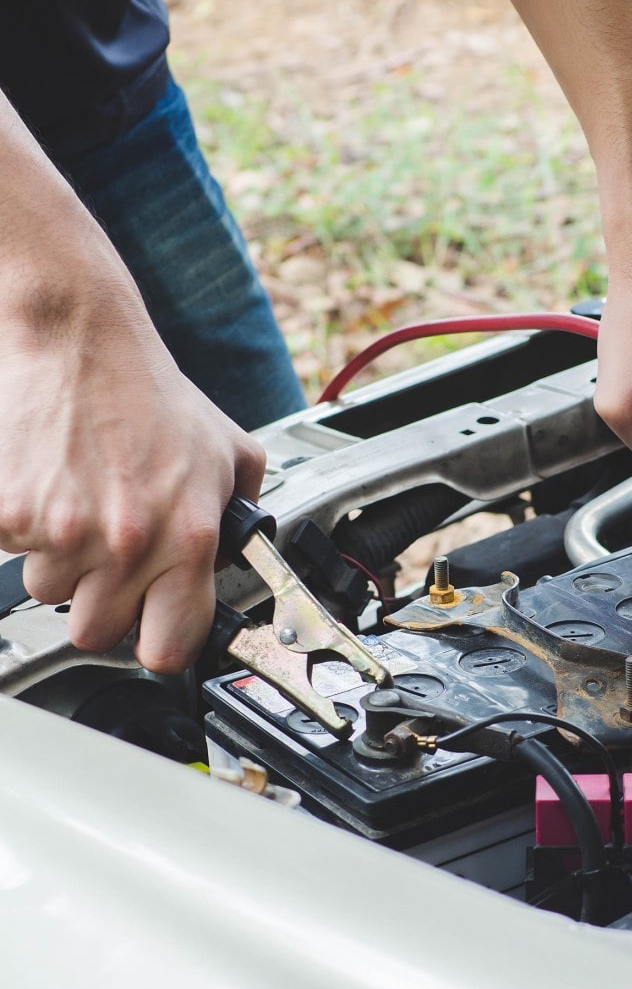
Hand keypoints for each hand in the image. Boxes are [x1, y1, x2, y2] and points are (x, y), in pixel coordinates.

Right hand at [0, 116, 264, 671]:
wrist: (85, 340)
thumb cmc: (154, 395)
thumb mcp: (230, 453)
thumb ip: (246, 512)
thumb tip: (250, 558)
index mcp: (188, 538)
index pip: (169, 648)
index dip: (160, 643)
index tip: (153, 632)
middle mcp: (129, 544)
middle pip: (97, 631)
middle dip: (102, 600)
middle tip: (110, 555)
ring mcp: (64, 532)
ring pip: (49, 593)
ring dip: (63, 562)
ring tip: (82, 505)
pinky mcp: (10, 515)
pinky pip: (11, 554)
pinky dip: (23, 531)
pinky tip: (51, 488)